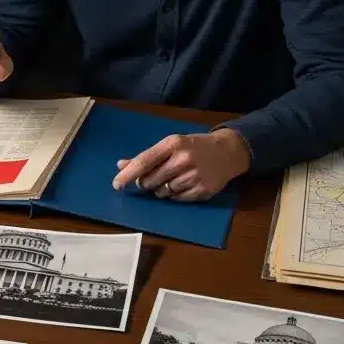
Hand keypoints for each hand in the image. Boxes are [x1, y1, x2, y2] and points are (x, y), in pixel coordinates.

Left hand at [111, 128, 250, 201]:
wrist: (227, 152)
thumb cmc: (193, 147)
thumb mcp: (170, 145)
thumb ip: (146, 157)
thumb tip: (120, 166)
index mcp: (173, 144)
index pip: (144, 161)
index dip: (127, 175)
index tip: (116, 185)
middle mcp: (183, 159)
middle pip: (149, 181)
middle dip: (146, 183)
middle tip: (155, 177)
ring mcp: (194, 176)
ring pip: (162, 193)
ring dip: (161, 189)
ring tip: (173, 179)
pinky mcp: (203, 190)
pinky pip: (176, 200)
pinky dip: (175, 195)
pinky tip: (184, 185)